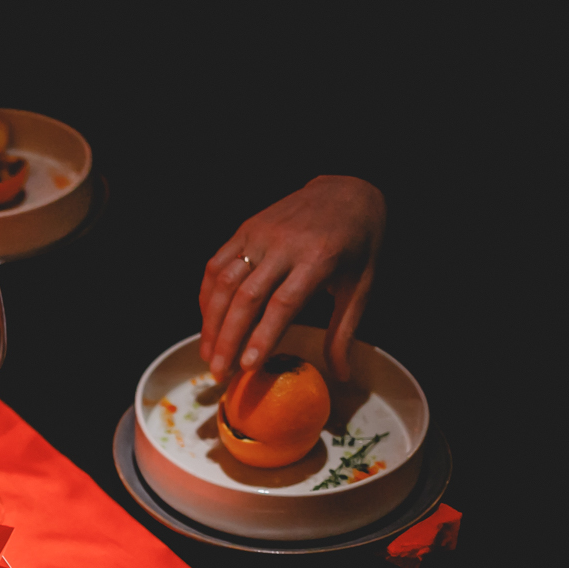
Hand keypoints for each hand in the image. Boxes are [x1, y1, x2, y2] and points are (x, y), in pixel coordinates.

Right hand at [199, 176, 385, 380]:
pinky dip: (207, 295)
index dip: (261, 337)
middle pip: (246, 297)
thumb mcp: (361, 287)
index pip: (282, 304)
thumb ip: (344, 331)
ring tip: (208, 354)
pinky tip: (207, 321)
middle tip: (218, 372)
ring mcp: (260, 233)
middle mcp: (284, 244)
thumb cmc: (358, 245)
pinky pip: (217, 264)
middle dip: (228, 339)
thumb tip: (341, 375)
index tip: (247, 367)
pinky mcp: (245, 228)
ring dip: (211, 322)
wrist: (347, 192)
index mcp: (318, 259)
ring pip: (224, 282)